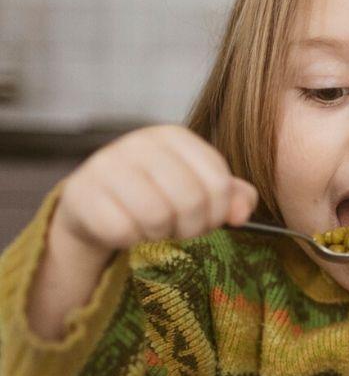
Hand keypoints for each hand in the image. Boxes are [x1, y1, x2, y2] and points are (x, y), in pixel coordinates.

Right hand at [52, 124, 257, 259]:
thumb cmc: (158, 193)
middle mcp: (139, 143)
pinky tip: (127, 227)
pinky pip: (123, 231)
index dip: (218, 212)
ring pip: (157, 216)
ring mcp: (106, 165)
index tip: (208, 219)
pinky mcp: (81, 193)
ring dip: (161, 233)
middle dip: (192, 227)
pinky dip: (131, 238)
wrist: (96, 204)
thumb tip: (240, 214)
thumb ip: (232, 196)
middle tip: (180, 228)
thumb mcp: (200, 188)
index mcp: (174, 136)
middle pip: (190, 201)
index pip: (218, 182)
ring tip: (154, 226)